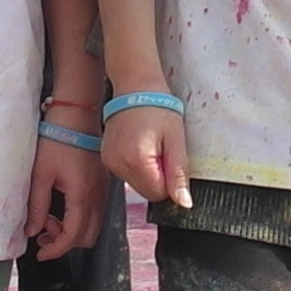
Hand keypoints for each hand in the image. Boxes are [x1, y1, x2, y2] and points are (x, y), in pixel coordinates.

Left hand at [26, 135, 109, 257]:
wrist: (76, 116)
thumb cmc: (57, 139)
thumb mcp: (40, 174)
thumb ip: (36, 206)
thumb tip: (31, 231)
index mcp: (82, 195)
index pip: (72, 236)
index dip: (56, 250)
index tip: (40, 253)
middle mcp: (97, 196)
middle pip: (87, 238)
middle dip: (64, 242)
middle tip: (43, 232)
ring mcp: (103, 191)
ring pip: (92, 227)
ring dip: (72, 231)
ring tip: (49, 220)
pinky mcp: (103, 185)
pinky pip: (95, 213)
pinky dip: (79, 219)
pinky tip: (63, 208)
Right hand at [102, 93, 191, 214]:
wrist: (135, 86)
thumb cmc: (159, 108)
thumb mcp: (176, 140)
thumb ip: (179, 174)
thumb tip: (184, 204)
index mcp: (137, 161)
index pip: (158, 194)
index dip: (169, 180)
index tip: (169, 156)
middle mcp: (118, 165)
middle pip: (146, 192)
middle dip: (158, 176)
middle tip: (161, 148)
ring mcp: (109, 162)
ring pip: (137, 184)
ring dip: (148, 172)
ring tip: (150, 144)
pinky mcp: (106, 158)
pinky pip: (127, 174)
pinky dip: (137, 166)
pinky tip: (139, 145)